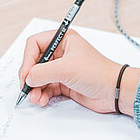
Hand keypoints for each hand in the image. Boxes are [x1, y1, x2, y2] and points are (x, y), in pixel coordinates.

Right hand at [18, 29, 135, 113]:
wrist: (114, 91)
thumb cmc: (97, 73)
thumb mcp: (66, 69)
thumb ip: (42, 72)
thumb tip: (27, 78)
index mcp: (62, 40)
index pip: (34, 44)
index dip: (27, 59)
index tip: (26, 74)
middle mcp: (61, 52)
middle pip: (34, 62)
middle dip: (29, 76)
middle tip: (27, 88)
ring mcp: (62, 68)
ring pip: (39, 77)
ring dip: (35, 88)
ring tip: (36, 98)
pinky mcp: (64, 83)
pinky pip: (46, 87)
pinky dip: (42, 94)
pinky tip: (42, 100)